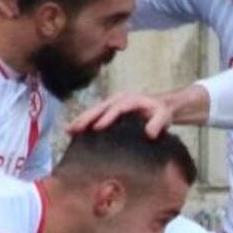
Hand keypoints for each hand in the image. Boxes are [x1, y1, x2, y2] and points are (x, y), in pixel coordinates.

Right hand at [68, 90, 187, 139]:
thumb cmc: (161, 113)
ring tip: (68, 130)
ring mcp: (112, 103)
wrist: (160, 107)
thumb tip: (150, 133)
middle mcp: (118, 99)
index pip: (117, 108)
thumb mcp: (164, 117)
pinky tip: (74, 131)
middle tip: (74, 128)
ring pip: (94, 110)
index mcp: (130, 99)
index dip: (106, 117)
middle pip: (100, 107)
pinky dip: (84, 121)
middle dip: (86, 118)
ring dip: (81, 119)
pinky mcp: (108, 110)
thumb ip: (158, 124)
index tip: (97, 127)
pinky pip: (95, 114)